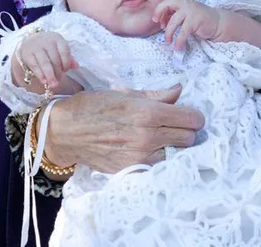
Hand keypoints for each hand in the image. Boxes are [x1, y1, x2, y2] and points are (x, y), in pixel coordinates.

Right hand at [13, 32, 77, 90]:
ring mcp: (36, 47)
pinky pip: (35, 66)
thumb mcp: (59, 49)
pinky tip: (44, 81)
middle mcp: (47, 41)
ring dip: (50, 75)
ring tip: (54, 85)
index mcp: (57, 39)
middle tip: (59, 81)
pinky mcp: (27, 54)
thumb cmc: (49, 47)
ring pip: (45, 63)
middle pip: (55, 59)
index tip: (66, 71)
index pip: (64, 50)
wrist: (30, 40)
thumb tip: (76, 66)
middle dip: (58, 72)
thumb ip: (68, 58)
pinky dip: (40, 75)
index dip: (67, 62)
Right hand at [44, 86, 204, 171]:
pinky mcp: (131, 170)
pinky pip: (158, 166)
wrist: (66, 131)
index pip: (191, 119)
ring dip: (174, 146)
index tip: (190, 114)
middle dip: (186, 130)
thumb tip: (179, 90)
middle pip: (189, 138)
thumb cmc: (94, 106)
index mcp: (147, 113)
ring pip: (177, 154)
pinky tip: (150, 149)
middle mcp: (147, 137)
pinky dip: (160, 158)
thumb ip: (156, 95)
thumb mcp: (125, 93)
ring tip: (162, 137)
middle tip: (176, 124)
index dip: (194, 115)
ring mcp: (140, 157)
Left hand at [154, 0, 220, 50]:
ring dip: (168, 33)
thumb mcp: (187, 15)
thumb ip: (176, 16)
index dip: (159, 10)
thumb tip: (162, 23)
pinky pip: (183, 33)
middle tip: (159, 26)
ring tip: (168, 42)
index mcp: (183, 2)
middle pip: (168, 5)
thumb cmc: (201, 20)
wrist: (218, 22)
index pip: (167, 1)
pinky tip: (177, 47)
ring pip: (173, 21)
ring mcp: (191, 12)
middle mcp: (186, 4)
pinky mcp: (195, 21)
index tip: (156, 20)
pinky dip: (178, 41)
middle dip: (160, 14)